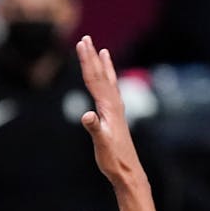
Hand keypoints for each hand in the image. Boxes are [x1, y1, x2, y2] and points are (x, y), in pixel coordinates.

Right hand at [75, 35, 141, 187]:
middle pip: (101, 76)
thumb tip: (86, 115)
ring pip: (108, 82)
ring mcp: (117, 111)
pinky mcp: (116, 118)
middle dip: (92, 57)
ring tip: (102, 51)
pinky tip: (109, 80)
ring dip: (103, 66)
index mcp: (108, 108)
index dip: (87, 61)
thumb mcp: (101, 144)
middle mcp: (114, 105)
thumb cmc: (114, 159)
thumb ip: (94, 128)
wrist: (128, 171)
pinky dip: (109, 81)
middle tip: (86, 39)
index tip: (82, 44)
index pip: (94, 79)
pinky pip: (111, 92)